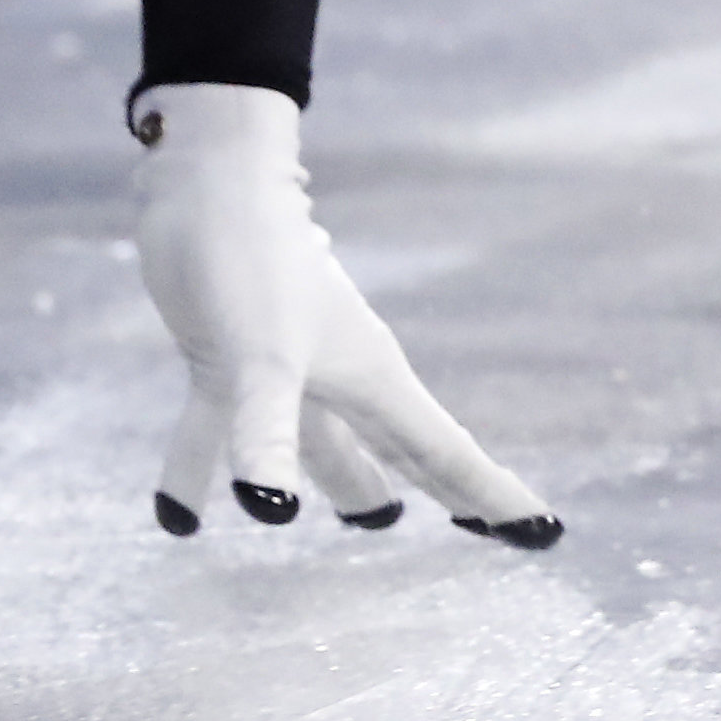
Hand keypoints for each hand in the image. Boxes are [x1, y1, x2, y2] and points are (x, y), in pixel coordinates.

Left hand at [130, 82, 557, 544]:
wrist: (200, 186)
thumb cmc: (250, 262)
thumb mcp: (260, 359)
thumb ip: (267, 435)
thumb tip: (270, 511)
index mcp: (372, 380)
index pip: (447, 455)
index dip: (493, 497)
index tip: (544, 534)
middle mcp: (339, 379)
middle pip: (404, 451)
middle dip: (442, 490)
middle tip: (479, 529)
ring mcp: (284, 370)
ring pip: (326, 445)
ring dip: (343, 482)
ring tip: (363, 522)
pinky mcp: (227, 359)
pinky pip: (219, 431)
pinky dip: (199, 473)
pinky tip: (176, 518)